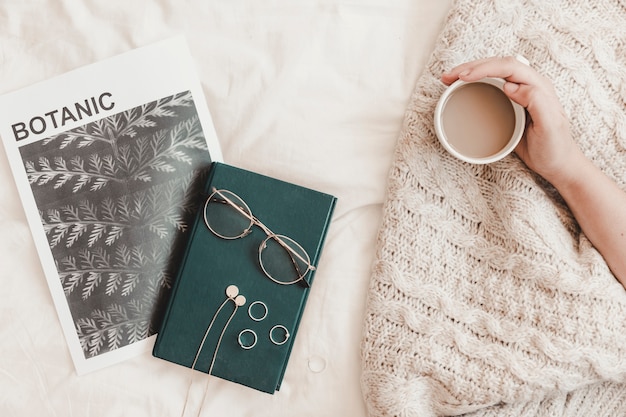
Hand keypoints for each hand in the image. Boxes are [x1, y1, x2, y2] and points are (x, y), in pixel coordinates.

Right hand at [441, 57, 582, 184]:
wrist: (558, 164)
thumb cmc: (554, 148)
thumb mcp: (549, 126)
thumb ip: (535, 101)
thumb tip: (510, 86)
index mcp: (538, 87)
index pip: (509, 66)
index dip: (484, 68)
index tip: (464, 77)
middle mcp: (529, 85)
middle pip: (498, 65)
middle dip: (471, 67)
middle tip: (449, 77)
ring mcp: (519, 93)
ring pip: (493, 72)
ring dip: (470, 72)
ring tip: (449, 79)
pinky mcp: (511, 103)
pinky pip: (491, 85)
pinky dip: (474, 83)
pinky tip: (462, 88)